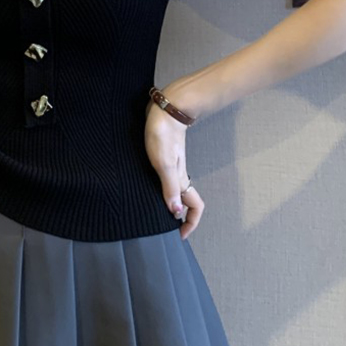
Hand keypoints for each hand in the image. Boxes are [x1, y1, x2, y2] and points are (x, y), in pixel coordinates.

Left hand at [144, 84, 204, 239]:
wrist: (165, 110)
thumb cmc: (162, 135)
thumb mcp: (163, 163)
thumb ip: (169, 187)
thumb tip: (175, 212)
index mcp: (181, 179)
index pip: (195, 207)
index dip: (191, 224)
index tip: (179, 235)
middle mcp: (179, 176)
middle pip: (187, 202)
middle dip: (181, 218)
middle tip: (167, 229)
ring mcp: (173, 167)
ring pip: (177, 192)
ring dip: (172, 205)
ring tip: (157, 215)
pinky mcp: (165, 158)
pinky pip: (168, 181)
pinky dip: (163, 191)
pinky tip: (149, 190)